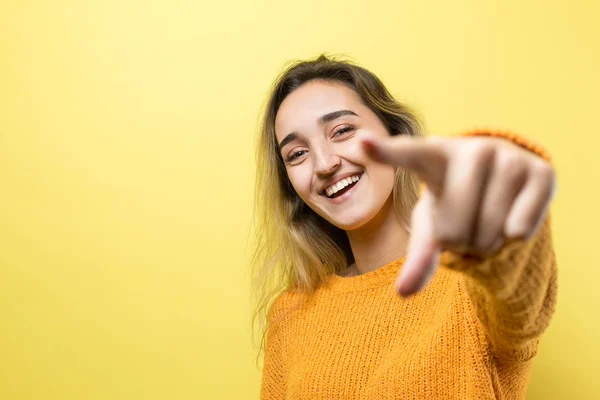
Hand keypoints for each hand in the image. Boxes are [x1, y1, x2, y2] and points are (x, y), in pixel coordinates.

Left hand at [361, 133, 556, 297]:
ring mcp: (507, 157)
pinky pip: (520, 227)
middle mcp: (471, 150)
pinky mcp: (541, 171)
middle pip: (454, 227)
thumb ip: (419, 256)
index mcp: (434, 156)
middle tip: (465, 222)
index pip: (408, 155)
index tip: (361, 143)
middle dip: (459, 241)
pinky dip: (514, 237)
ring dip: (486, 243)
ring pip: (489, 231)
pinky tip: (512, 219)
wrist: (506, 182)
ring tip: (486, 221)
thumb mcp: (434, 226)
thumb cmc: (457, 202)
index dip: (385, 152)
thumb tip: (403, 294)